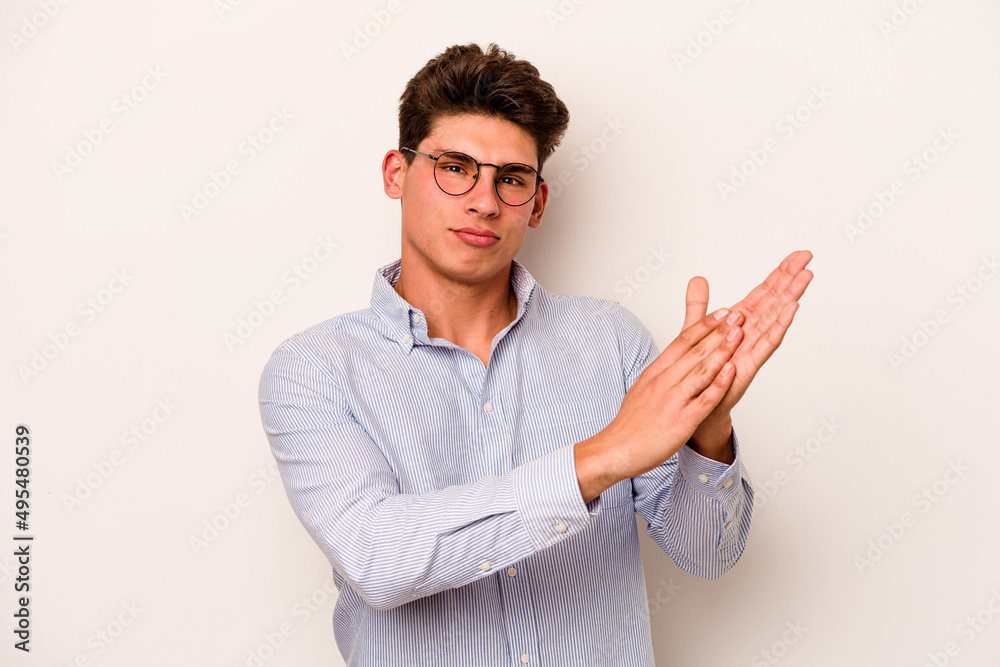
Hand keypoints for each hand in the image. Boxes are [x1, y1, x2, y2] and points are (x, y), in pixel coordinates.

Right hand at [586, 308, 744, 485]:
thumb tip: (672, 359)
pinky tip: (732, 372)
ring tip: (739, 334)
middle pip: (695, 351)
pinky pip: (704, 399)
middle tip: (738, 315)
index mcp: (655, 372)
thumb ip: (660, 371)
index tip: (722, 313)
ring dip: (722, 350)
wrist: (616, 449)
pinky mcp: (681, 421)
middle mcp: (664, 381)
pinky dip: (719, 384)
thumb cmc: (630, 424)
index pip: (682, 341)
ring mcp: (673, 400)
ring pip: (701, 370)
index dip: (704, 325)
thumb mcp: (642, 387)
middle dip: (719, 331)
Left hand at [685, 250, 813, 443]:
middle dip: (790, 279)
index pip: (763, 294)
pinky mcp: (749, 365)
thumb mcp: (695, 332)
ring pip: (774, 318)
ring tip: (805, 278)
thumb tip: (698, 279)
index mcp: (740, 323)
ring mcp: (752, 349)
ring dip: (790, 298)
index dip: (779, 274)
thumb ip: (698, 306)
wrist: (698, 408)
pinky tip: (791, 310)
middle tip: (808, 258)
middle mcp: (751, 334)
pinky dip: (778, 326)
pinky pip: (766, 343)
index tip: (796, 256)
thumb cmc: (701, 372)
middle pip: (774, 302)